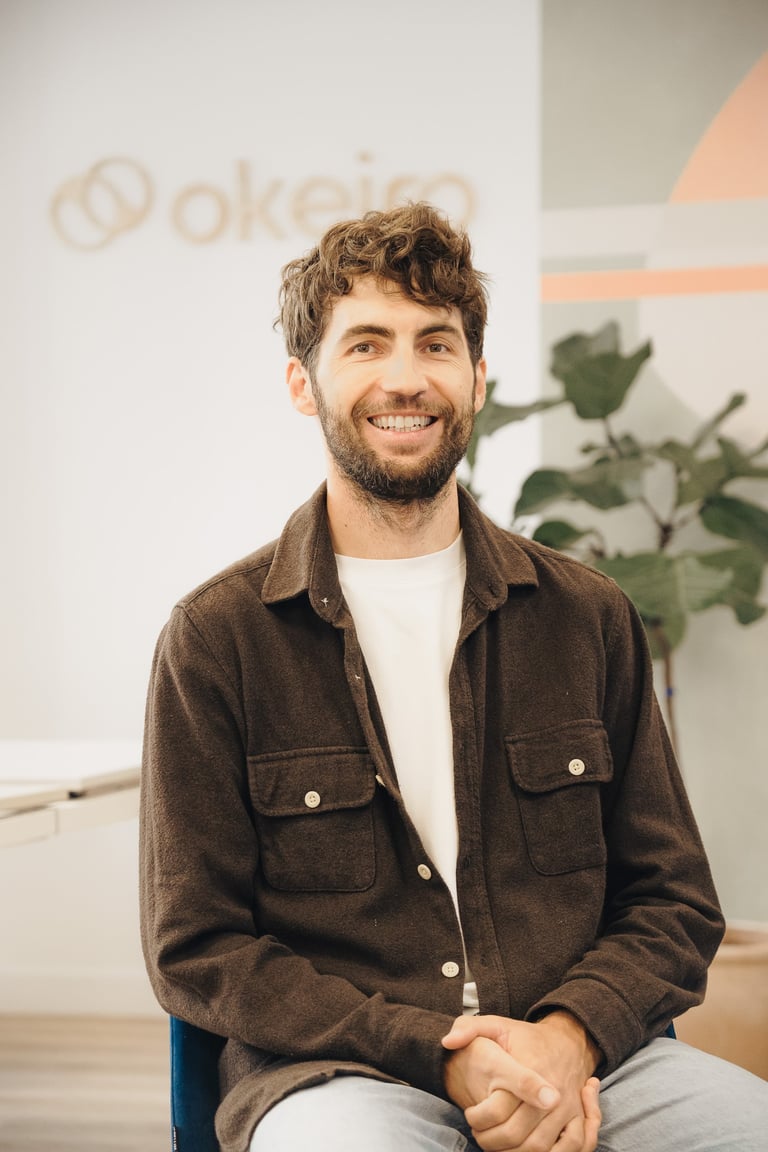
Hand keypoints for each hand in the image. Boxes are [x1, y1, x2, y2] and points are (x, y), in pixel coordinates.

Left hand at [442, 1012, 601, 1151]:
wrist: (568, 1041)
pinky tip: (526, 1150)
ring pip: (541, 1148)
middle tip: (478, 1135)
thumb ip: (469, 1028)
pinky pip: (572, 1147)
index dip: (483, 1116)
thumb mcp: (497, 1024)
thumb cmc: (527, 1038)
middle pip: (519, 1133)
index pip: (505, 1103)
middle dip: (492, 1141)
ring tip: (496, 1145)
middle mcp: (554, 1091)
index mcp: (531, 1067)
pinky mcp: (578, 1118)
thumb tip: (447, 1041)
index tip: (471, 1114)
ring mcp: (569, 1107)